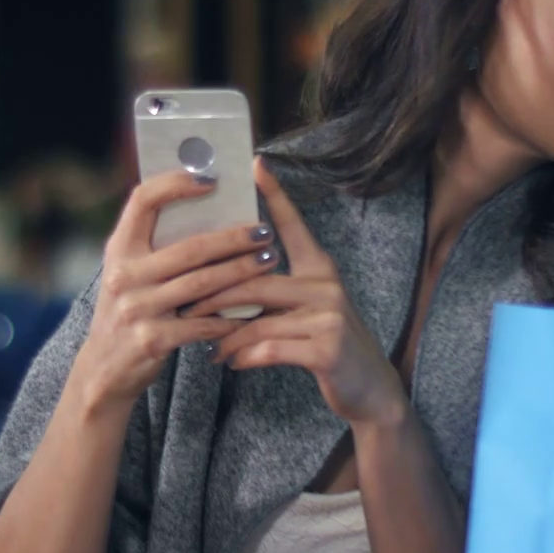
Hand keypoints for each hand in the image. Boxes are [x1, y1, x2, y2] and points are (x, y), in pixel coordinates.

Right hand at [72, 170, 280, 407]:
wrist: (102, 371)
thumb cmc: (125, 313)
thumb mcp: (126, 275)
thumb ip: (152, 248)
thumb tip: (206, 212)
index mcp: (119, 250)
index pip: (143, 200)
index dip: (177, 183)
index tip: (212, 180)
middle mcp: (125, 275)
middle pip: (190, 247)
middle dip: (234, 238)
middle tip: (265, 231)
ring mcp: (137, 308)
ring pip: (203, 284)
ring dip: (242, 271)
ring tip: (270, 260)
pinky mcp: (152, 339)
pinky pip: (203, 325)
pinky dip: (231, 318)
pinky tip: (254, 311)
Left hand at [186, 159, 407, 426]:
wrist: (369, 387)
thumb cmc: (326, 344)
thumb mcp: (306, 309)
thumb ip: (275, 292)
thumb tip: (223, 282)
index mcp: (319, 268)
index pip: (293, 225)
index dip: (276, 194)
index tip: (255, 165)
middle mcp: (326, 285)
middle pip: (255, 279)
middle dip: (214, 295)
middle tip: (185, 306)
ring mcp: (329, 317)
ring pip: (258, 319)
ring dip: (225, 335)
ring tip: (207, 346)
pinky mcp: (327, 350)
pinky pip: (270, 348)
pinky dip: (244, 357)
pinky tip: (231, 363)